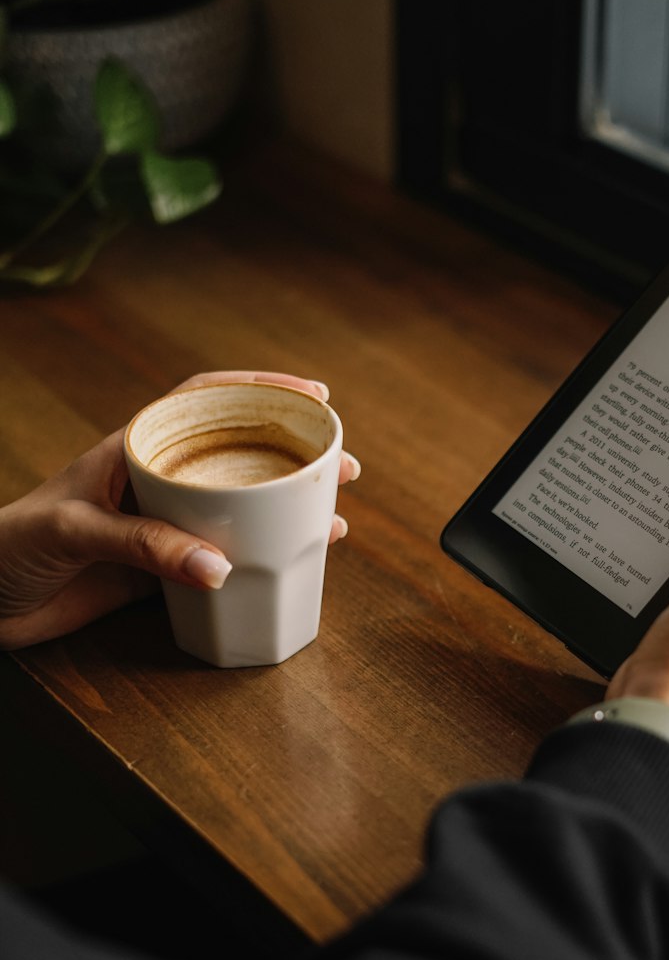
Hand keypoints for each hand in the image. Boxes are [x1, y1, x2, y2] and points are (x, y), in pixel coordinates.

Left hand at [0, 371, 361, 650]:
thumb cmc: (9, 547)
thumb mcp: (74, 532)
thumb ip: (144, 545)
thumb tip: (221, 567)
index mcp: (133, 447)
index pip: (205, 399)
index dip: (261, 389)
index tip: (313, 395)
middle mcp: (155, 480)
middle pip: (238, 454)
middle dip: (295, 454)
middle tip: (344, 466)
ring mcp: (162, 524)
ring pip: (240, 506)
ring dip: (288, 507)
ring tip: (336, 512)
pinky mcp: (160, 570)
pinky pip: (224, 557)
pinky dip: (262, 557)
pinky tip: (295, 561)